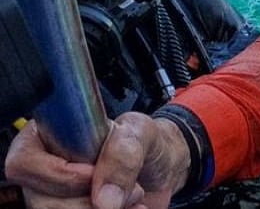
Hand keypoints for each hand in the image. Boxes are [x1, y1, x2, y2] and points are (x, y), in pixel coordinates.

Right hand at [4, 113, 187, 208]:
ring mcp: (54, 197)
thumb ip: (124, 152)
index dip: (57, 174)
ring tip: (134, 198)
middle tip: (130, 188)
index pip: (24, 162)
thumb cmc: (145, 140)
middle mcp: (44, 170)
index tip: (92, 174)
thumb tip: (104, 199)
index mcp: (48, 136)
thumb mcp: (141, 132)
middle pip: (40, 201)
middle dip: (88, 200)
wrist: (163, 166)